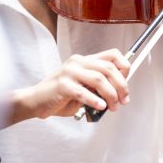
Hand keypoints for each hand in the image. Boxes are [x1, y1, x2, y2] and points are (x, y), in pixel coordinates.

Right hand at [14, 48, 129, 120]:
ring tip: (112, 107)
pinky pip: (83, 92)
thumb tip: (121, 91)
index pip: (112, 55)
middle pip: (109, 68)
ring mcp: (69, 72)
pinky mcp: (62, 84)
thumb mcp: (83, 87)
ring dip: (110, 95)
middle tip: (123, 100)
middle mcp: (78, 62)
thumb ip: (98, 85)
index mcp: (84, 60)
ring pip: (99, 79)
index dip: (124, 67)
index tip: (127, 83)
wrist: (36, 101)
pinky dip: (95, 100)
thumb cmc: (60, 96)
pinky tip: (100, 107)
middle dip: (121, 86)